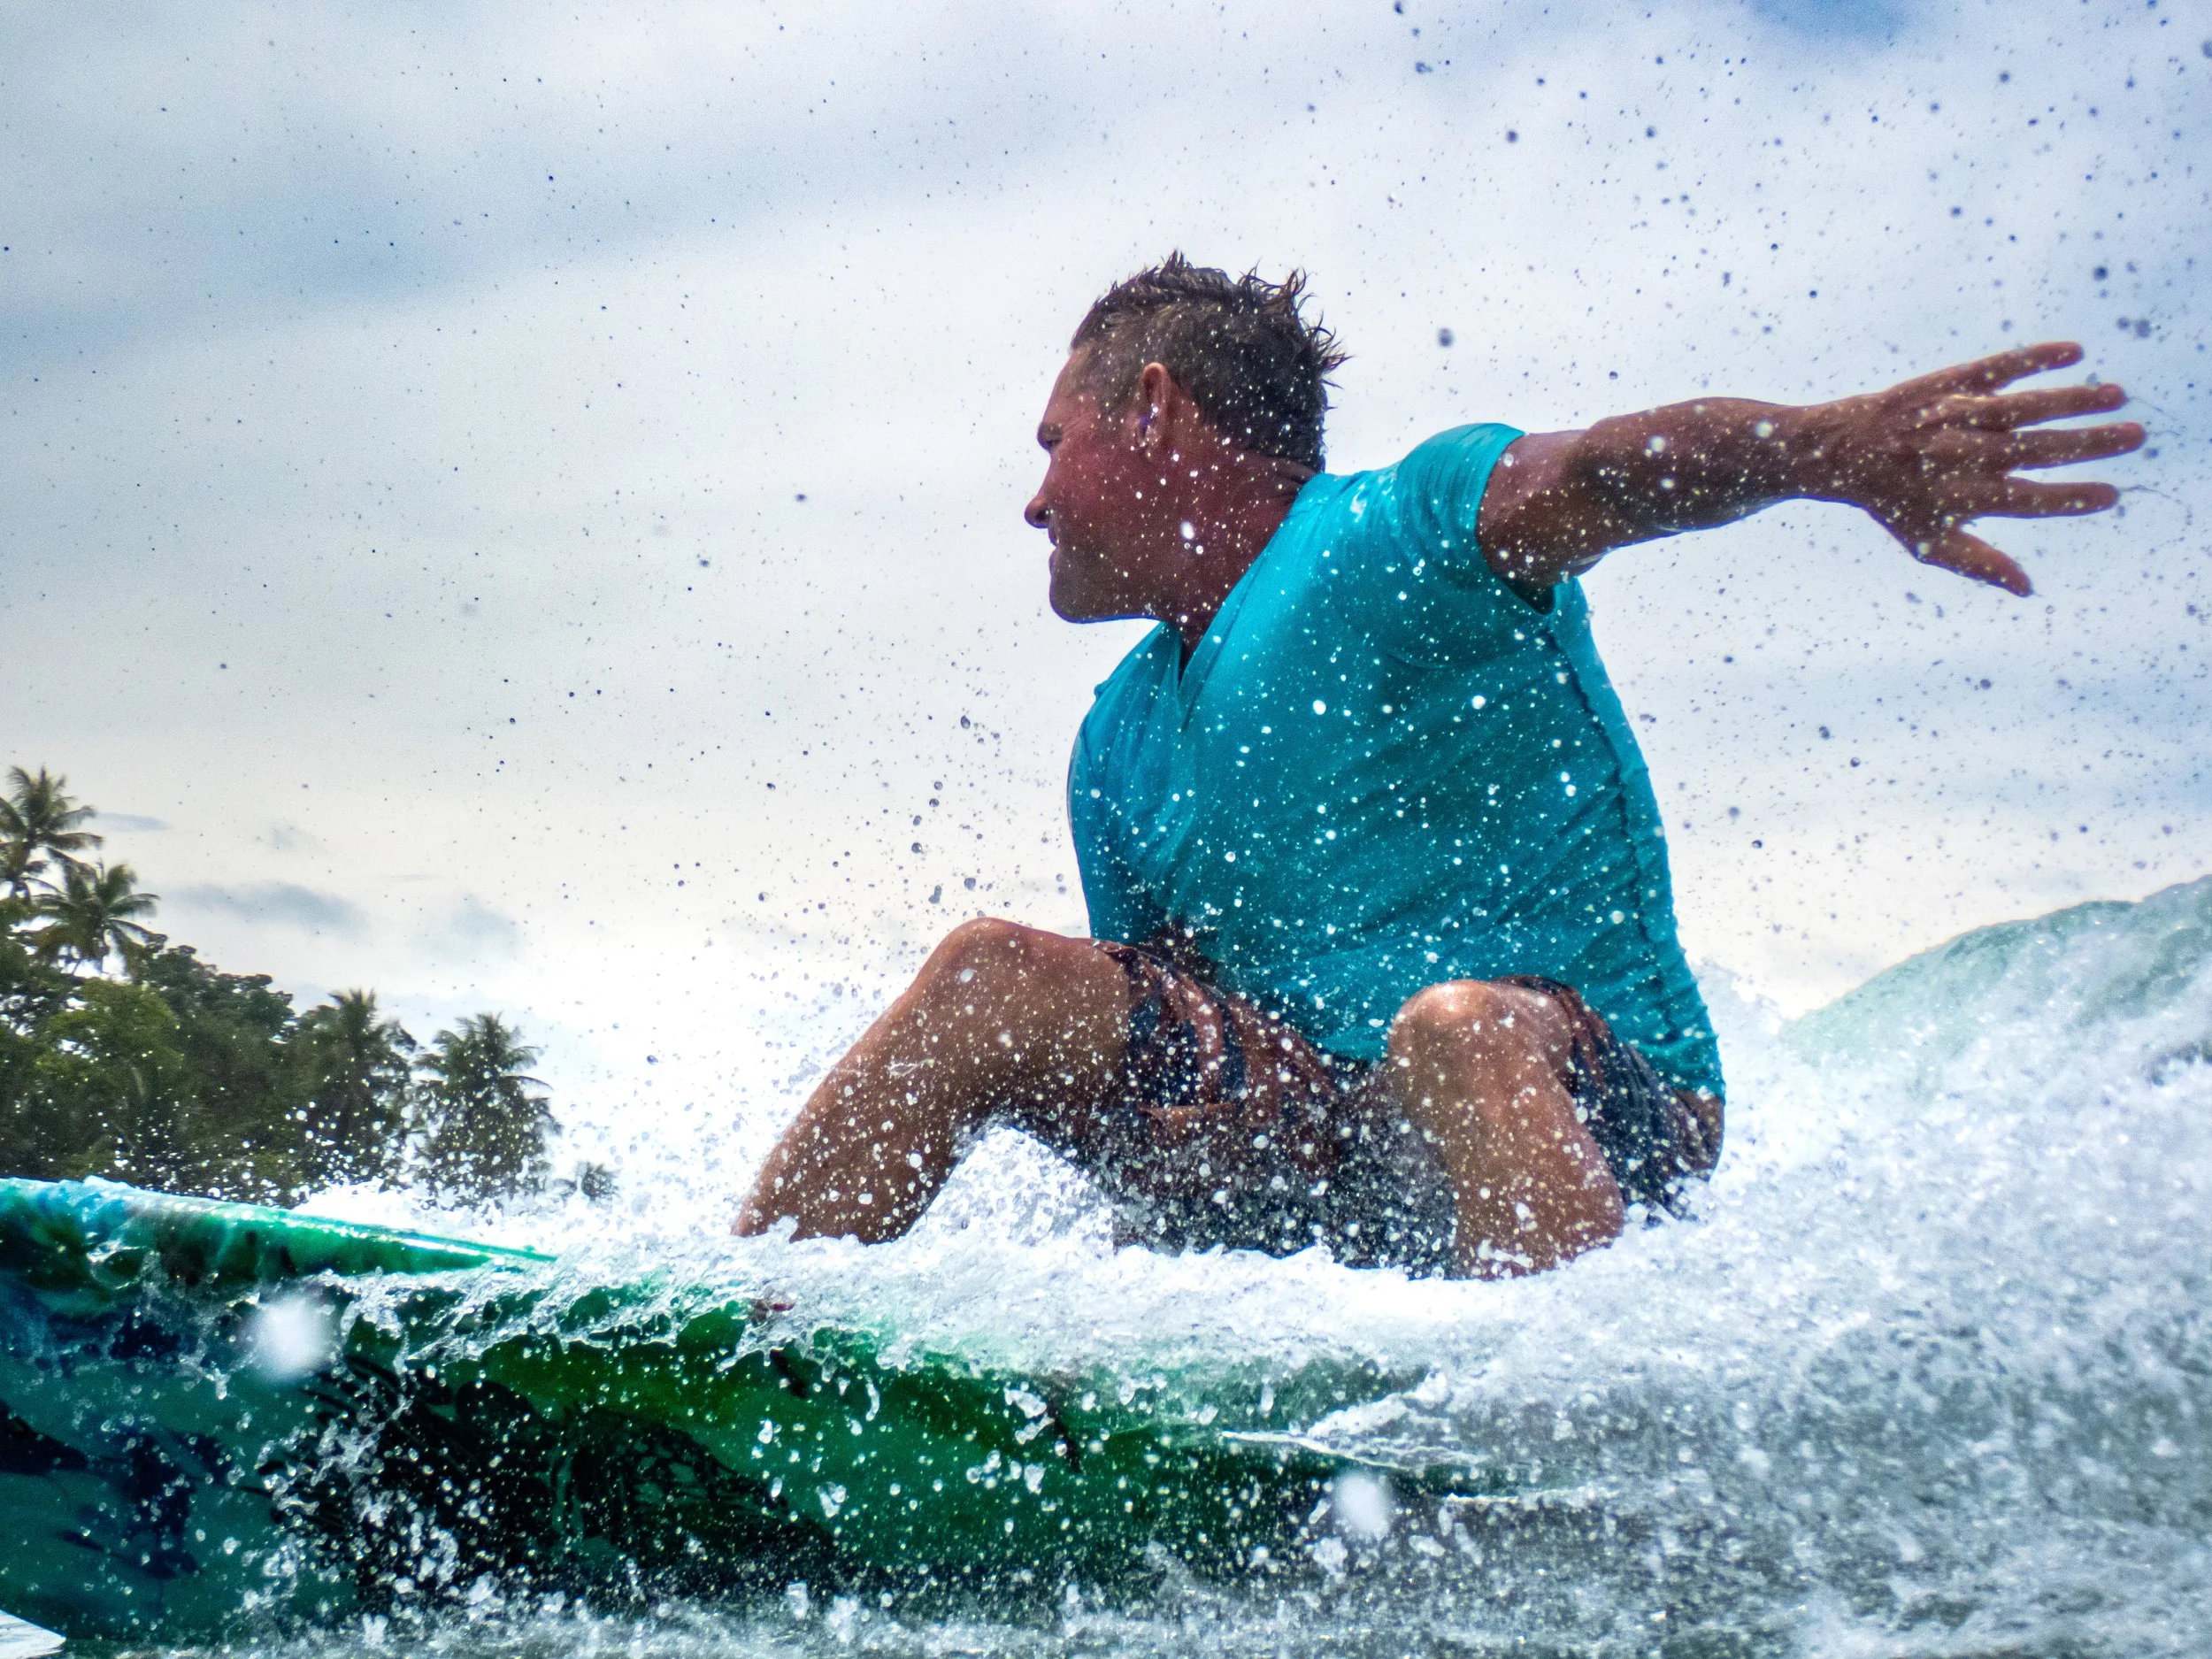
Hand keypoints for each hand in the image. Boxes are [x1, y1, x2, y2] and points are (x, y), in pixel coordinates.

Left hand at [1792, 342, 2143, 596]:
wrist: (1838, 453)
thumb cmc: (1894, 503)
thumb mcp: (1928, 542)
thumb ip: (1980, 563)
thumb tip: (2029, 589)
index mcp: (1959, 498)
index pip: (2026, 501)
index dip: (2068, 499)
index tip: (2112, 495)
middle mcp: (1958, 457)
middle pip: (2034, 451)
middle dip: (2087, 444)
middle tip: (2135, 437)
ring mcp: (1953, 417)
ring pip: (2021, 408)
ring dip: (2072, 400)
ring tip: (2116, 395)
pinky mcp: (1947, 385)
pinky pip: (1995, 368)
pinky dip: (2032, 358)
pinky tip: (2073, 353)